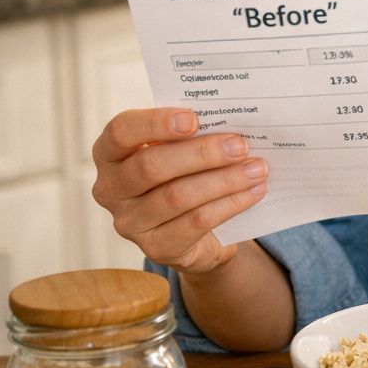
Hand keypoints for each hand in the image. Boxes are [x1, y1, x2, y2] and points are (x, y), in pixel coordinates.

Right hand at [91, 108, 268, 274]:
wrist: (196, 231)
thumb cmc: (185, 173)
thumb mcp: (181, 149)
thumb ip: (192, 134)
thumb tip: (231, 121)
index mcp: (110, 153)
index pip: (120, 132)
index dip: (154, 124)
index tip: (193, 119)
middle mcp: (110, 189)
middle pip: (151, 166)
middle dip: (201, 153)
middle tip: (240, 145)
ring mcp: (129, 223)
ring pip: (177, 196)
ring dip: (224, 180)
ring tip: (257, 168)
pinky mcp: (156, 248)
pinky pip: (196, 222)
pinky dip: (230, 204)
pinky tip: (254, 192)